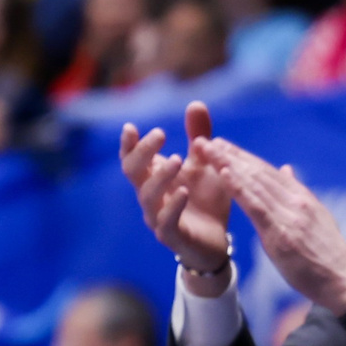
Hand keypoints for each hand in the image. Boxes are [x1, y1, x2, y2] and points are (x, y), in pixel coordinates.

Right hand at [119, 103, 232, 280]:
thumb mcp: (205, 165)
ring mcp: (157, 216)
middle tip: (161, 134)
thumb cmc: (204, 201)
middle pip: (133, 172)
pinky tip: (184, 191)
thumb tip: (195, 103)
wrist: (216, 242)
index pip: (132, 158)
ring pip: (147, 195)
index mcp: (153, 178)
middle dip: (143, 152)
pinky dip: (173, 205)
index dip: (129, 144)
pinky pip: (166, 221)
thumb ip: (199, 137)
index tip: (131, 127)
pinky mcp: (172, 236)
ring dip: (160, 176)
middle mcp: (149, 195)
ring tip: (177, 159)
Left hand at [193, 138, 345, 315]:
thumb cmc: (327, 254)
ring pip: (253, 183)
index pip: (267, 172)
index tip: (222, 144)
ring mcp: (289, 215)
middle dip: (229, 154)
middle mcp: (295, 200)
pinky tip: (223, 173)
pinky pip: (255, 206)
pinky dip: (238, 187)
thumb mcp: (315, 217)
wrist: (343, 280)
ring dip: (227, 164)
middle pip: (257, 172)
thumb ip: (296, 193)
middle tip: (204, 140)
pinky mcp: (281, 232)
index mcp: (301, 197)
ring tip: (207, 150)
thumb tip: (286, 169)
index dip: (242, 157)